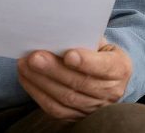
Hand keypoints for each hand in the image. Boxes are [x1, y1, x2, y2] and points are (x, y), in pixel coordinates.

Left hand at [17, 39, 131, 119]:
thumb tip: (60, 29)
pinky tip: (26, 78)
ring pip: (65, 98)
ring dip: (41, 81)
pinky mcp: (77, 116)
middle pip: (80, 83)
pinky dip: (38, 93)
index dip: (86, 62)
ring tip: (24, 65)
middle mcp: (110, 91)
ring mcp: (94, 107)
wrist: (108, 78)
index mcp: (120, 68)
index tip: (68, 54)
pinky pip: (55, 109)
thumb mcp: (103, 43)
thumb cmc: (101, 53)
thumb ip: (87, 38)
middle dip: (54, 70)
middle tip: (34, 57)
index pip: (104, 67)